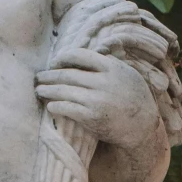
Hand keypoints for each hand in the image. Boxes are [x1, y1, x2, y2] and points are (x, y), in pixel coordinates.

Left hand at [36, 50, 159, 149]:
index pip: (81, 55)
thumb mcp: (129, 74)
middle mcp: (103, 82)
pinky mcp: (92, 117)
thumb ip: (110, 64)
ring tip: (39, 90)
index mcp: (111, 68)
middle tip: (39, 77)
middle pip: (68, 74)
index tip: (55, 62)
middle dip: (50, 75)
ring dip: (48, 90)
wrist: (143, 127)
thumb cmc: (136, 99)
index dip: (64, 57)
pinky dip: (56, 106)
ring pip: (64, 91)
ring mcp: (97, 100)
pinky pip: (67, 108)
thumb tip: (90, 54)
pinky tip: (50, 106)